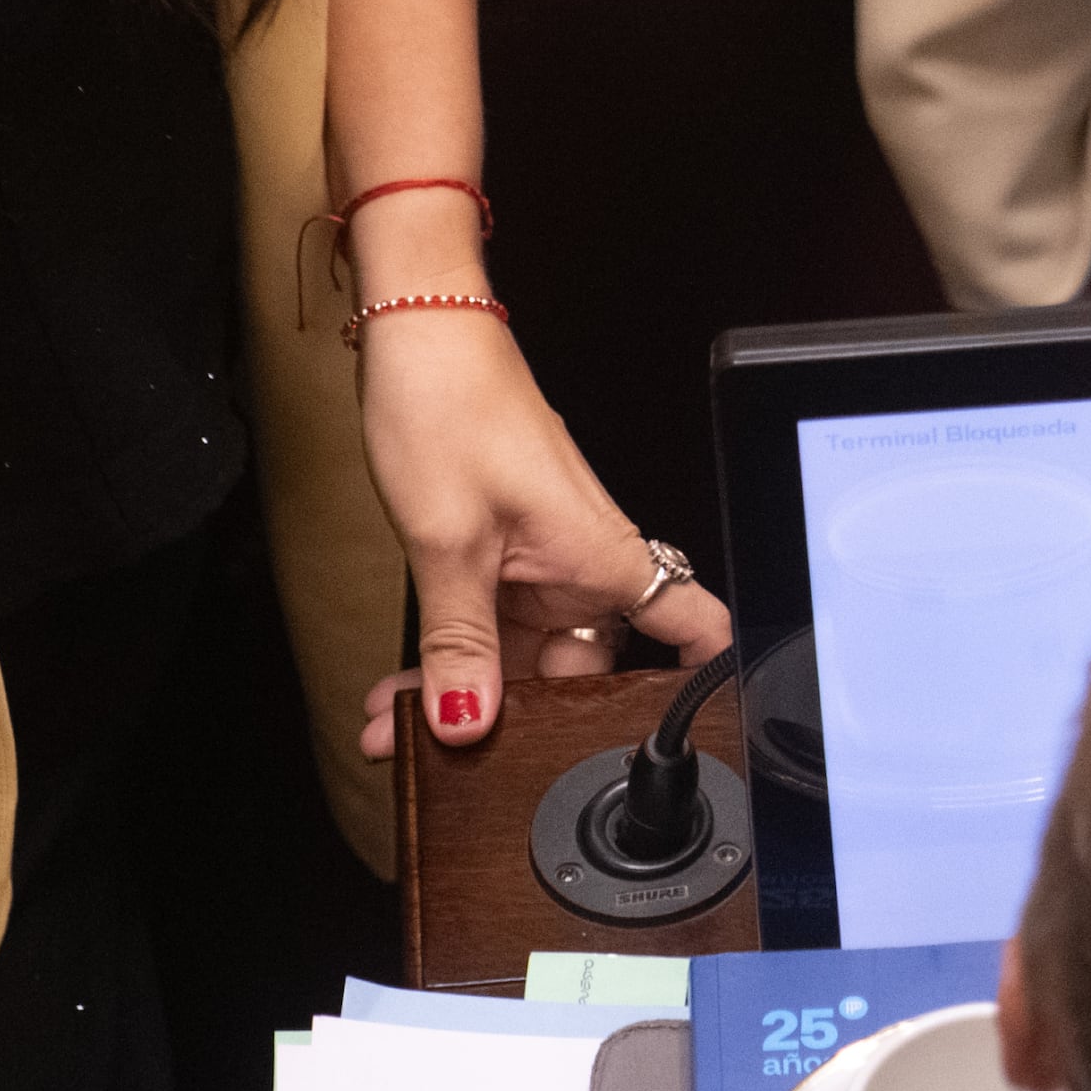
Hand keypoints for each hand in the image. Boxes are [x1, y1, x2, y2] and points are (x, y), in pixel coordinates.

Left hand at [345, 304, 731, 757]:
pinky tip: (402, 686)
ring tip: (395, 726)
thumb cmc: (453, 406)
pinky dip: (449, 657)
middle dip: (514, 718)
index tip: (668, 745)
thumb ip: (459, 643)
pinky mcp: (505, 550)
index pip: (694, 633)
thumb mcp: (448, 542)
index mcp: (603, 559)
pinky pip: (489, 624)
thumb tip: (468, 723)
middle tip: (447, 755)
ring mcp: (545, 559)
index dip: (695, 691)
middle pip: (580, 669)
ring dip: (463, 692)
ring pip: (521, 653)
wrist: (419, 335)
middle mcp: (586, 564)